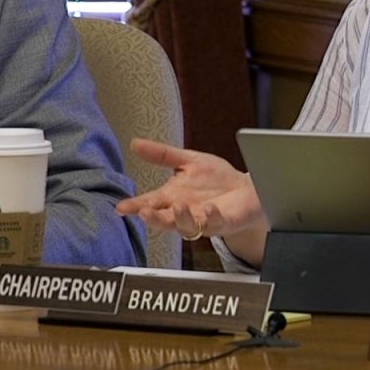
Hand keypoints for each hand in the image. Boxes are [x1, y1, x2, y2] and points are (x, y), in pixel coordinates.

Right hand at [116, 138, 266, 243]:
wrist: (248, 190)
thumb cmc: (216, 179)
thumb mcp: (188, 161)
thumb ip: (162, 155)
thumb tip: (135, 143)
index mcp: (173, 197)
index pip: (150, 203)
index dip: (135, 206)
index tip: (121, 207)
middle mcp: (185, 212)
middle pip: (164, 220)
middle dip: (153, 218)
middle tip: (143, 212)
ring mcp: (203, 220)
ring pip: (187, 225)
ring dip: (181, 218)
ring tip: (177, 206)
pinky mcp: (223, 222)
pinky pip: (214, 222)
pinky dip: (211, 217)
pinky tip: (209, 208)